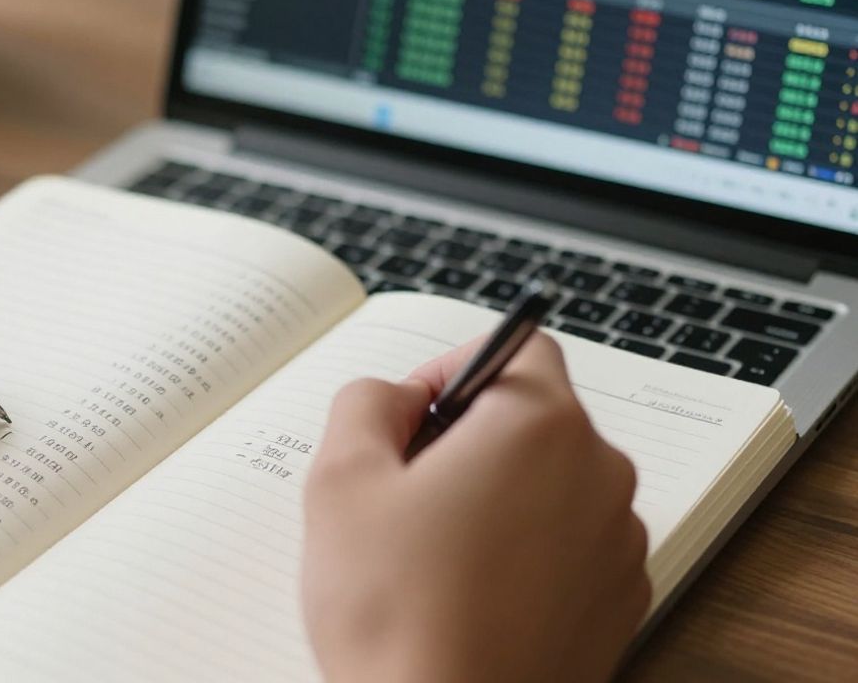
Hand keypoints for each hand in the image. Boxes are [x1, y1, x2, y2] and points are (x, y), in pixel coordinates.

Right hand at [301, 334, 648, 682]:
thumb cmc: (395, 612)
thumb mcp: (341, 480)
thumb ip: (364, 402)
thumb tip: (395, 395)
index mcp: (541, 426)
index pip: (517, 346)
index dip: (454, 368)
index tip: (412, 415)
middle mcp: (600, 474)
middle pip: (532, 418)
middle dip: (468, 439)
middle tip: (404, 493)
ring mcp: (617, 544)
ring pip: (549, 484)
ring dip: (496, 498)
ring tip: (431, 555)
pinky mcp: (618, 604)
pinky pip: (567, 546)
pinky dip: (523, 553)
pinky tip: (467, 594)